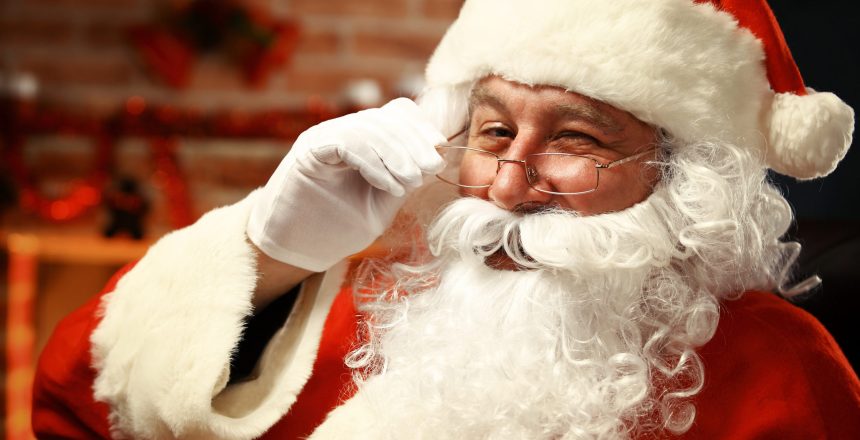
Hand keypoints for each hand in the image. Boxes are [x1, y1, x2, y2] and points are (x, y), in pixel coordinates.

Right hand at [247, 98, 446, 271]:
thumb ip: (404, 180)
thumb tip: (436, 159)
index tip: (439, 152)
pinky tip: (387, 185)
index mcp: (362, 139)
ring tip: (410, 181)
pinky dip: (372, 162)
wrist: (295, 249)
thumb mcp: (382, 203)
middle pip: (386, 117)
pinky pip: (346, 143)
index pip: (397, 114)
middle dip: (414, 142)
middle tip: (430, 168)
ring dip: (396, 154)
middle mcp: (342, 131)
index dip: (421, 129)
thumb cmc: (337, 227)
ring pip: (368, 127)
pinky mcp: (309, 151)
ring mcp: (324, 137)